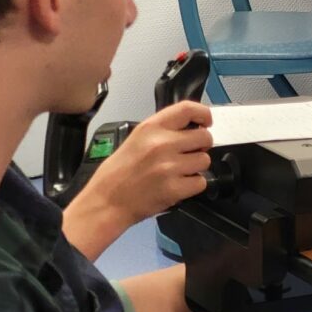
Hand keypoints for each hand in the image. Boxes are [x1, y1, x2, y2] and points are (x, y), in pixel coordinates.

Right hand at [62, 101, 212, 259]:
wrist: (106, 202)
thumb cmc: (118, 172)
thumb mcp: (136, 139)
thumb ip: (163, 131)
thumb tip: (191, 127)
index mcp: (151, 128)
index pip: (188, 109)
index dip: (203, 114)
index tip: (206, 122)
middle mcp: (162, 144)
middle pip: (205, 137)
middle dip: (201, 146)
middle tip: (188, 154)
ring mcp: (169, 166)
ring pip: (205, 160)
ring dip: (196, 167)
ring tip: (178, 172)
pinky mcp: (174, 188)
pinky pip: (201, 182)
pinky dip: (192, 185)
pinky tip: (177, 185)